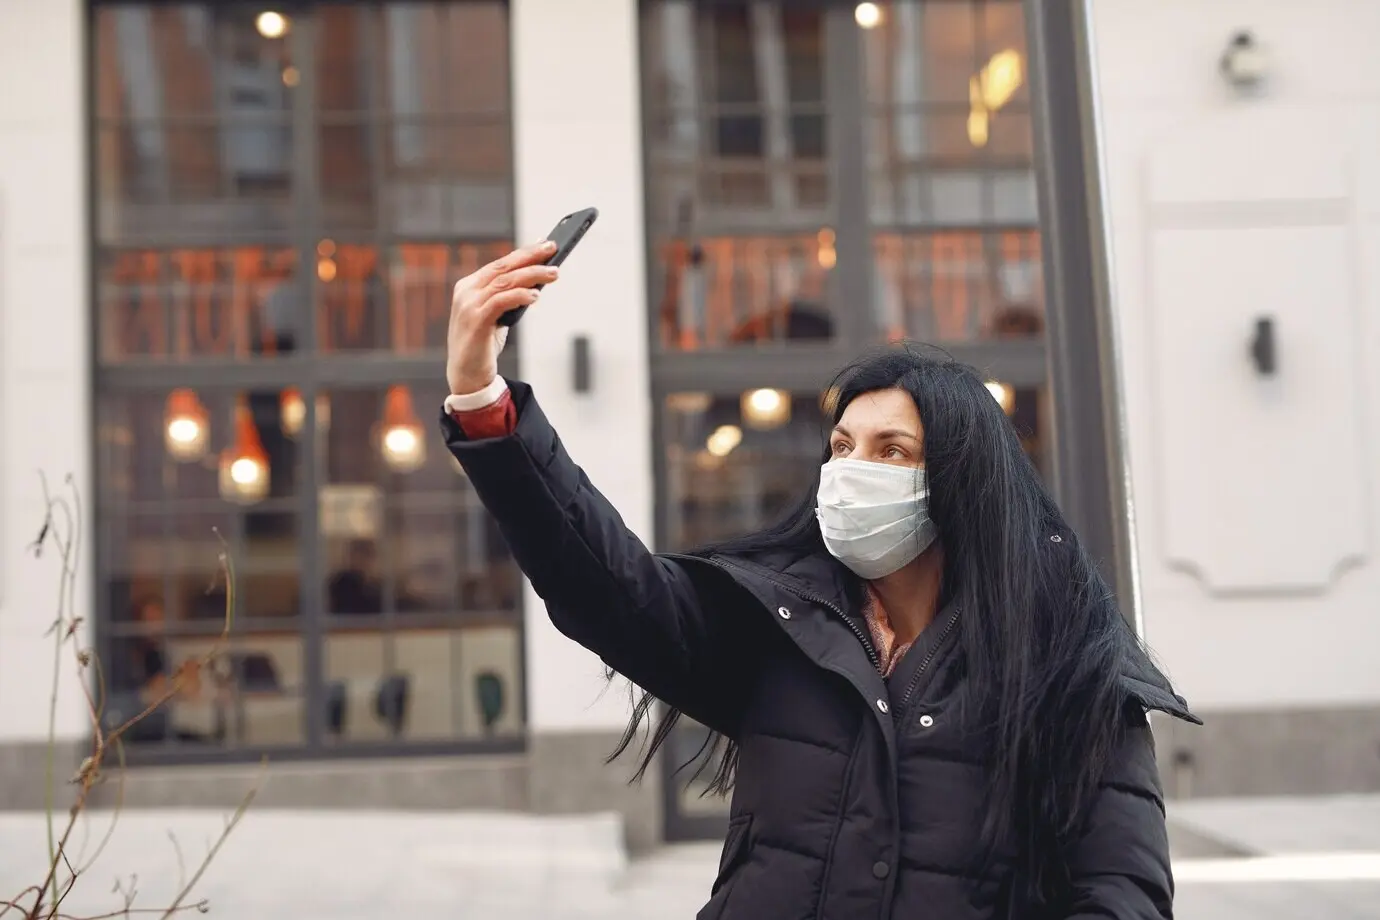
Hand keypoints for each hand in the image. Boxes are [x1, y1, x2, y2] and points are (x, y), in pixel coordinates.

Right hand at [446, 240, 559, 394]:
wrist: (466, 375)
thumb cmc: (483, 344)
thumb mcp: (496, 315)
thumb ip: (508, 297)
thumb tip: (536, 281)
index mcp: (469, 286)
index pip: (499, 263)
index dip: (523, 253)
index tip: (544, 244)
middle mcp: (466, 292)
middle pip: (503, 267)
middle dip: (530, 256)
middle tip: (553, 248)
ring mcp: (468, 305)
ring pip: (505, 281)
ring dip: (532, 275)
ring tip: (553, 274)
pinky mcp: (475, 321)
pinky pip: (501, 301)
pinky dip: (520, 295)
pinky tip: (535, 295)